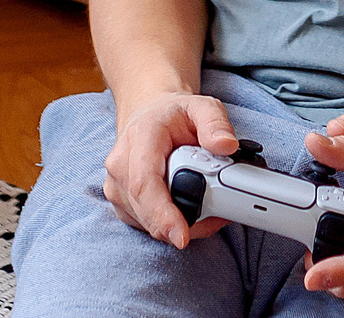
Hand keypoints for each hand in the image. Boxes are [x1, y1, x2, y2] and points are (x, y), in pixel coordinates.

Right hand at [103, 90, 238, 249]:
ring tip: (209, 206)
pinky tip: (190, 209)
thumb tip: (226, 146)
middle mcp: (120, 165)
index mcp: (140, 137)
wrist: (150, 116)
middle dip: (185, 221)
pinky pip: (147, 226)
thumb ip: (216, 123)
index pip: (145, 183)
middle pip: (148, 210)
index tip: (182, 235)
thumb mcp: (203, 107)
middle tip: (219, 215)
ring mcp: (117, 188)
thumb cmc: (175, 115)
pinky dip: (172, 225)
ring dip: (181, 224)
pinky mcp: (122, 205)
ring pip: (149, 223)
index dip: (162, 214)